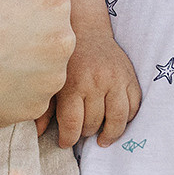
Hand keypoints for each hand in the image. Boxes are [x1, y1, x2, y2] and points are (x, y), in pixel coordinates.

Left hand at [44, 30, 140, 148]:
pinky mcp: (130, 77)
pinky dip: (127, 118)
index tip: (64, 143)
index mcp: (73, 84)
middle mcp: (96, 83)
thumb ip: (45, 108)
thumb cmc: (66, 59)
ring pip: (118, 119)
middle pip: (94, 123)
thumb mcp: (52, 81)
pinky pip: (134, 106)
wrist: (87, 31)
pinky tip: (117, 121)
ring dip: (110, 134)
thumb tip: (39, 134)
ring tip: (103, 139)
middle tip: (81, 134)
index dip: (67, 139)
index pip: (72, 124)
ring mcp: (116, 80)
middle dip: (86, 133)